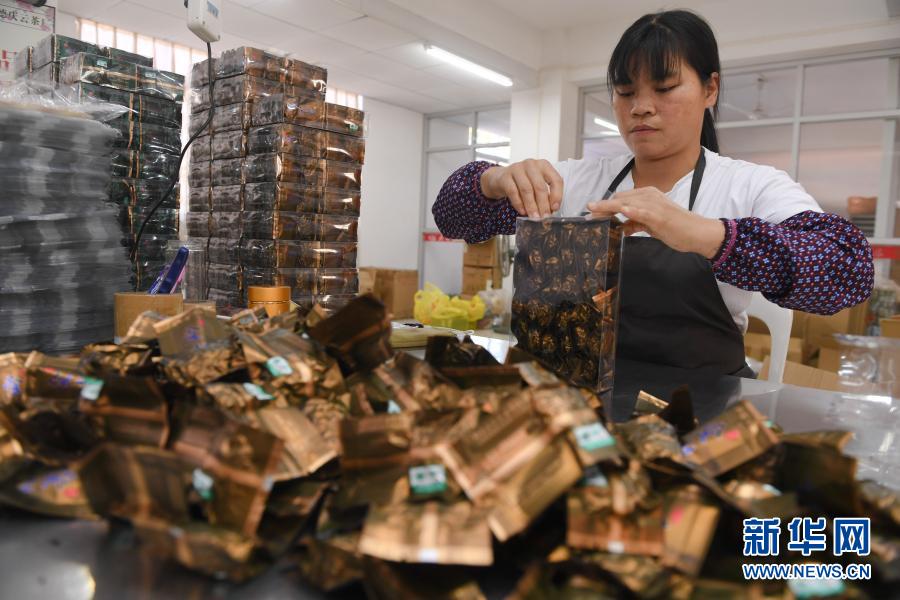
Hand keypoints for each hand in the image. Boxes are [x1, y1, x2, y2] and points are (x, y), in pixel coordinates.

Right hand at [480, 159, 562, 218]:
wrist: (501, 178)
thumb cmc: (523, 182)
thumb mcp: (537, 184)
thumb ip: (545, 194)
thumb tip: (551, 211)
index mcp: (544, 165)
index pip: (555, 179)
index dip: (557, 195)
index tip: (555, 208)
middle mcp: (531, 165)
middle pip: (540, 186)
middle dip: (543, 204)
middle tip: (544, 217)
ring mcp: (517, 169)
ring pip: (526, 190)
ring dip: (531, 206)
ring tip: (534, 217)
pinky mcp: (505, 177)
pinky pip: (513, 192)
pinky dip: (519, 204)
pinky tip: (523, 212)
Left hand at [587, 187, 725, 257]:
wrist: (696, 232)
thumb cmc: (675, 228)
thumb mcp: (650, 225)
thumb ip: (635, 223)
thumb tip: (621, 227)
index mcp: (647, 195)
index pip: (620, 198)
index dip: (604, 206)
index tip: (590, 213)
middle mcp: (649, 195)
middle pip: (619, 199)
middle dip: (601, 209)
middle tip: (586, 217)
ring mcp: (654, 204)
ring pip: (625, 203)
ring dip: (607, 209)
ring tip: (592, 214)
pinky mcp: (660, 215)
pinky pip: (642, 212)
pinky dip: (631, 211)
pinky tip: (621, 211)